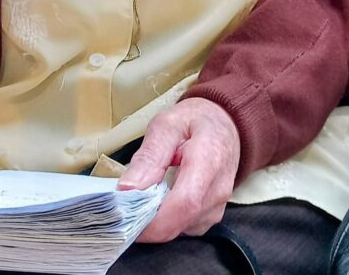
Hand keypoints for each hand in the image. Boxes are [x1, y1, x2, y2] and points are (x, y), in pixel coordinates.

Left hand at [118, 98, 239, 242]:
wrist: (224, 125)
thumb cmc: (194, 121)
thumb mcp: (167, 124)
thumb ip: (149, 156)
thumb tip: (127, 189)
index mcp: (209, 160)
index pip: (184, 203)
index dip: (153, 218)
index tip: (125, 214)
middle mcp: (219, 190)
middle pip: (180, 221)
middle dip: (147, 220)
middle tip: (124, 203)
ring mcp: (218, 206)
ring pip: (180, 228)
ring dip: (156, 219)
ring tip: (143, 194)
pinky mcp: (213, 216)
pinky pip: (184, 227)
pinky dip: (166, 219)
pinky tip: (159, 198)